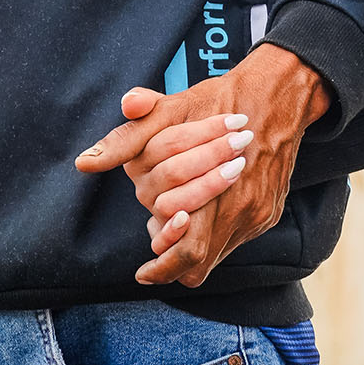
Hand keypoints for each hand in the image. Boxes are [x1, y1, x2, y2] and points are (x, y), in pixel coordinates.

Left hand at [74, 43, 330, 287]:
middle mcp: (239, 207)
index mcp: (213, 187)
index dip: (161, 265)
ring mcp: (258, 211)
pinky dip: (216, 234)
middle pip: (201, 261)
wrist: (278, 92)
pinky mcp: (270, 210)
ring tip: (174, 235)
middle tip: (151, 266)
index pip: (185, 250)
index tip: (143, 271)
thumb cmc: (220, 100)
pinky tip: (203, 217)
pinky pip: (238, 238)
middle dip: (172, 265)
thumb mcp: (171, 111)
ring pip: (219, 253)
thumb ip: (129, 139)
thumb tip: (85, 162)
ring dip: (194, 248)